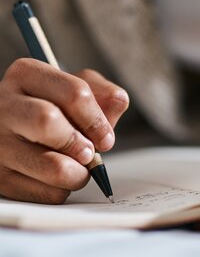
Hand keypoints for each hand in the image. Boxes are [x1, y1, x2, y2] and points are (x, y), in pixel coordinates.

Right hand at [0, 59, 128, 203]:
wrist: (16, 129)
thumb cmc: (53, 108)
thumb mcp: (76, 89)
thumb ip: (102, 93)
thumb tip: (118, 100)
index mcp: (27, 75)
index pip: (75, 93)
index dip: (98, 120)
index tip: (106, 138)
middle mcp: (4, 104)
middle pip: (49, 122)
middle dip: (81, 144)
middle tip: (89, 153)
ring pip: (52, 166)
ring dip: (78, 173)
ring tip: (77, 167)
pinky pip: (46, 193)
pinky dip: (62, 189)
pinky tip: (55, 177)